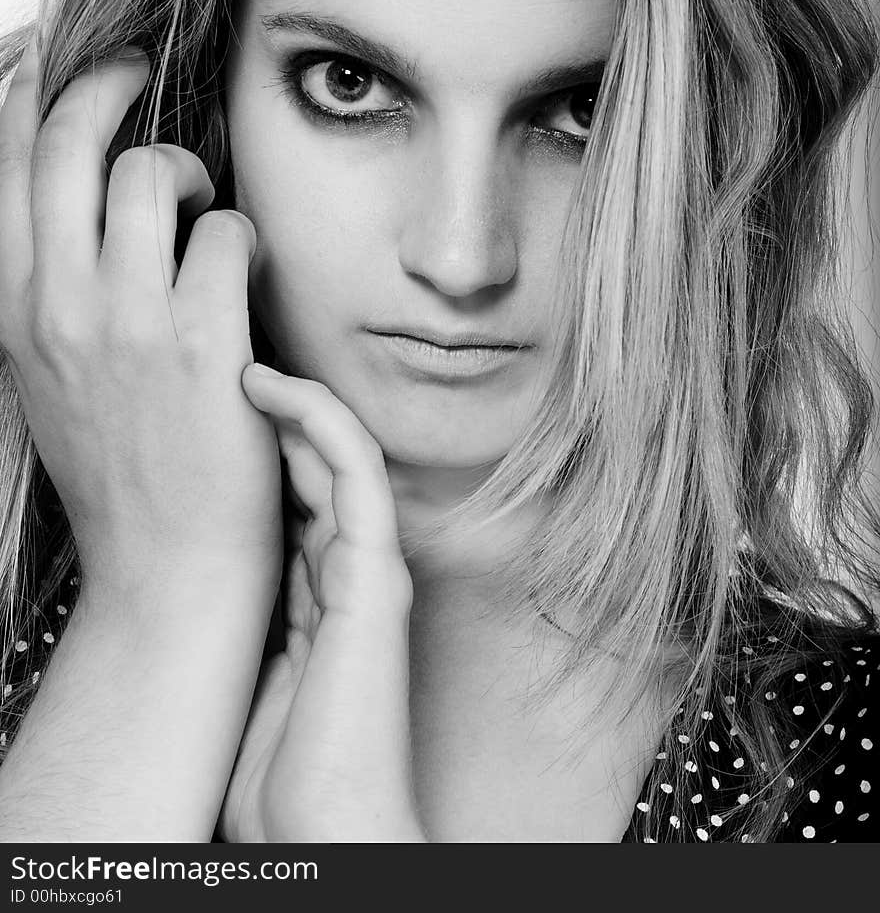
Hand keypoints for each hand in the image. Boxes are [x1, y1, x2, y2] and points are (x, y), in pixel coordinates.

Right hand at [0, 37, 282, 608]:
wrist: (166, 566)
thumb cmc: (125, 476)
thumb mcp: (54, 382)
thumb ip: (56, 298)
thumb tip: (92, 220)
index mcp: (15, 313)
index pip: (1, 169)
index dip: (26, 95)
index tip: (53, 64)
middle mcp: (59, 308)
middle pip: (67, 146)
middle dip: (106, 90)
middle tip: (139, 79)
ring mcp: (129, 325)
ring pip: (151, 177)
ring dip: (189, 173)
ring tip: (204, 209)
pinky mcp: (203, 345)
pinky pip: (226, 235)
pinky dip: (240, 238)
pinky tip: (243, 273)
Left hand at [218, 366, 424, 842]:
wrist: (328, 831)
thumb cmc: (285, 775)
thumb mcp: (252, 675)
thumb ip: (251, 621)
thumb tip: (208, 587)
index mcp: (321, 597)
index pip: (299, 500)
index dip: (264, 449)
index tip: (216, 411)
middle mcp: (350, 574)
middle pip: (320, 470)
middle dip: (279, 416)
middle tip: (231, 372)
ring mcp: (369, 570)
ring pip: (342, 457)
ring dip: (298, 403)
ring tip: (250, 369)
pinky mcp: (375, 573)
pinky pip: (355, 473)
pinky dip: (321, 422)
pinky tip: (276, 390)